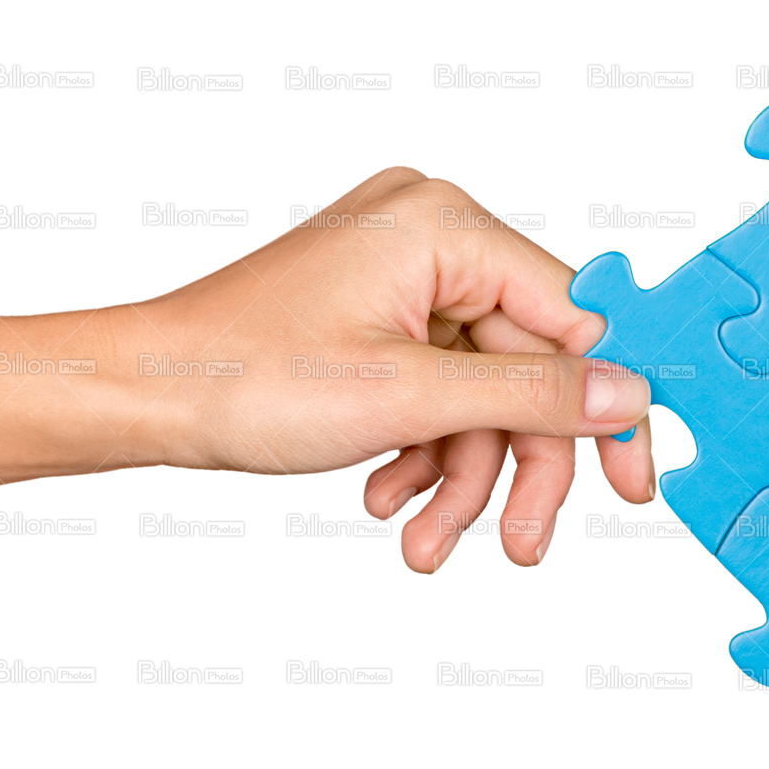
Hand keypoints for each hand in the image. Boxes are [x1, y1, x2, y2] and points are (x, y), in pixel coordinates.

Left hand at [0, 166, 653, 574]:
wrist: (137, 395)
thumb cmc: (239, 375)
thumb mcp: (409, 399)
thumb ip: (532, 399)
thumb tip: (624, 396)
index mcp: (444, 229)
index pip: (573, 319)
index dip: (603, 407)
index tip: (630, 475)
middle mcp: (429, 241)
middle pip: (523, 369)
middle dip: (514, 465)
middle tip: (518, 539)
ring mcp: (399, 281)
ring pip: (478, 393)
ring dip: (460, 474)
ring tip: (425, 537)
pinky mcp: (376, 318)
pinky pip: (435, 391)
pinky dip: (422, 451)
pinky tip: (391, 497)